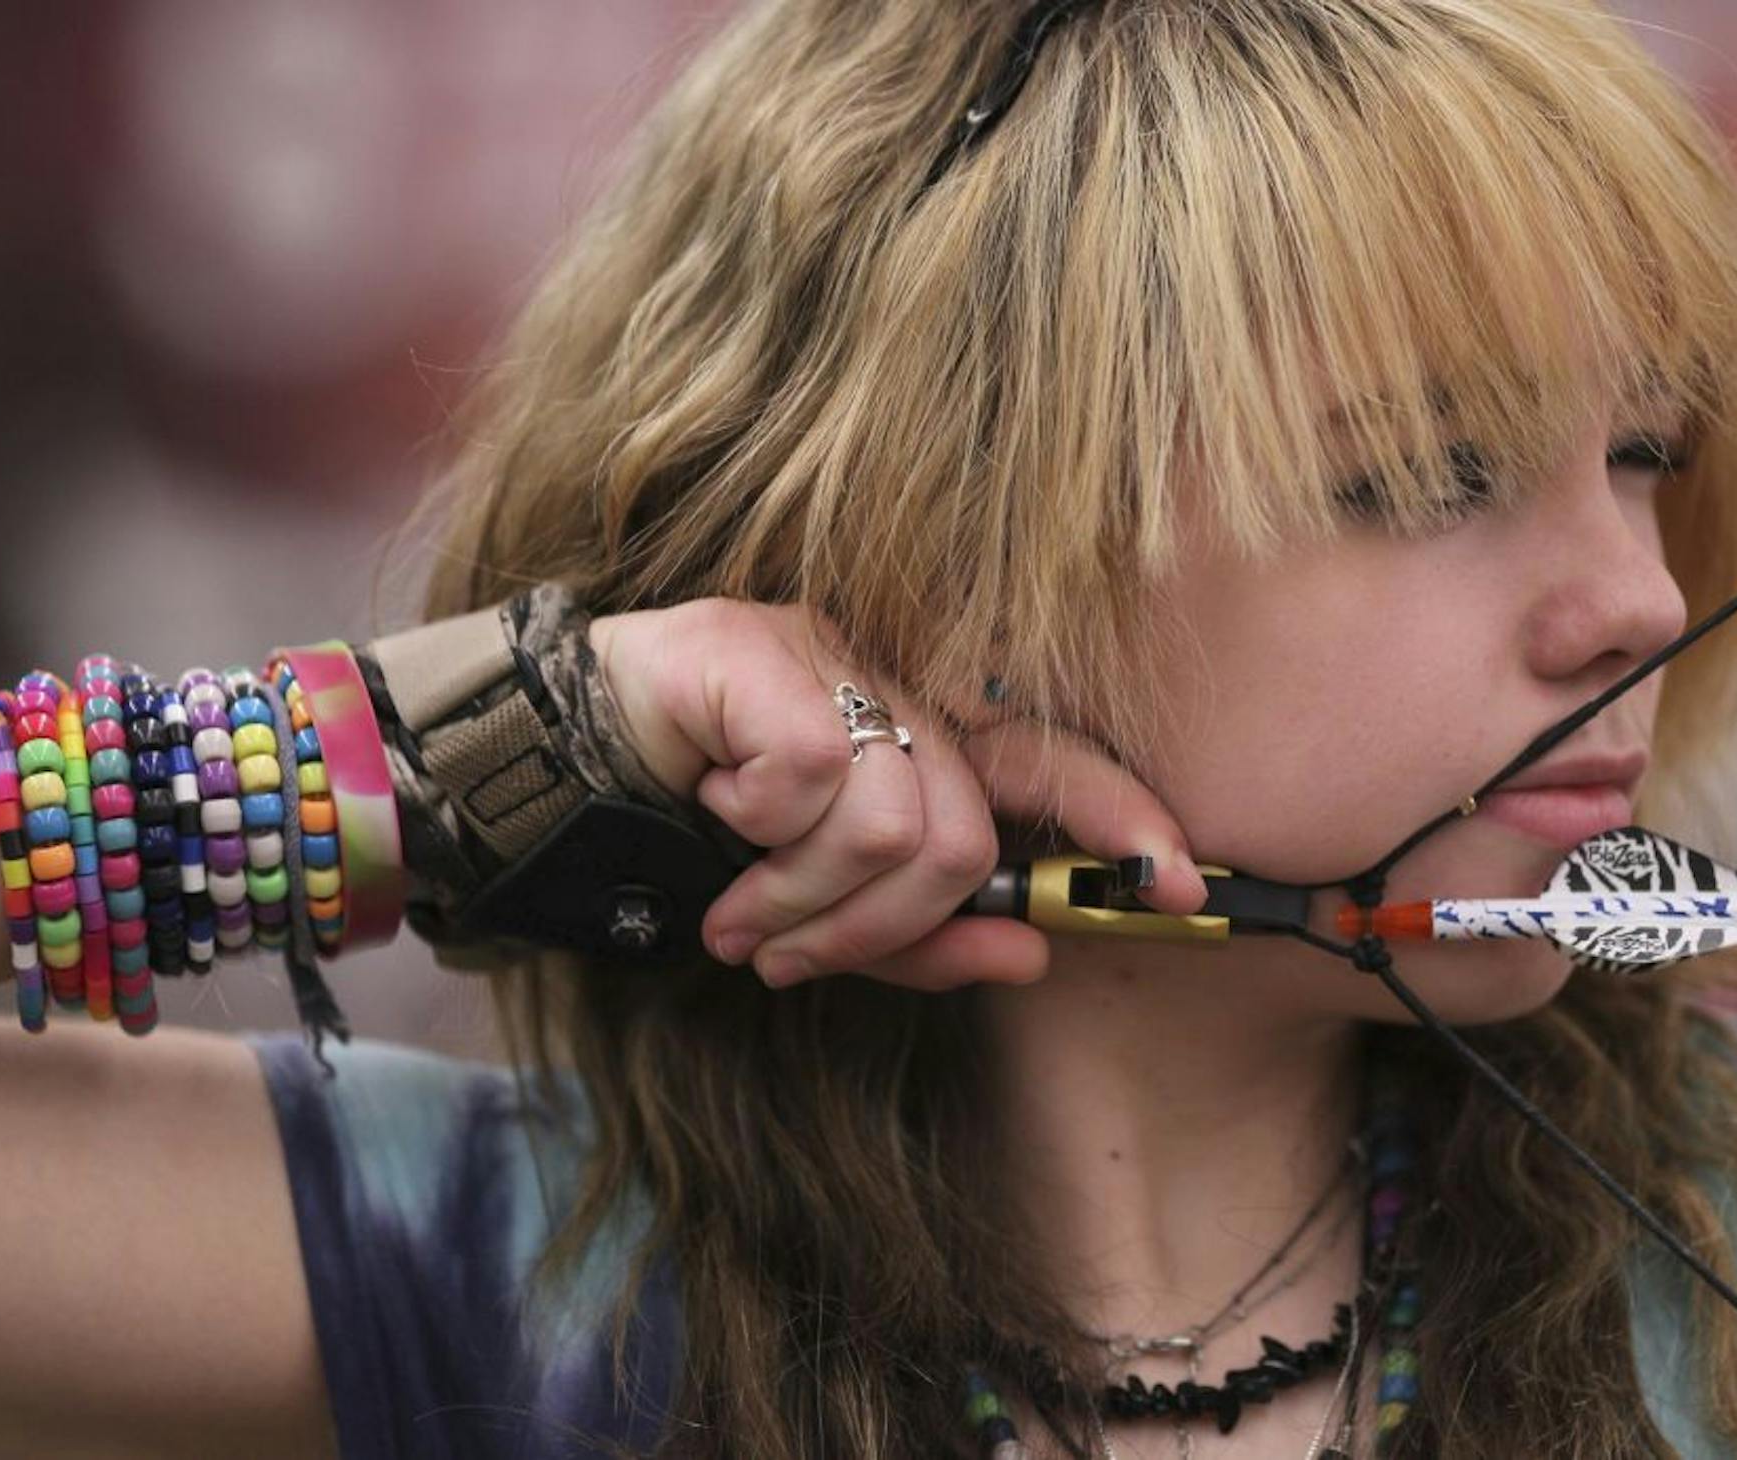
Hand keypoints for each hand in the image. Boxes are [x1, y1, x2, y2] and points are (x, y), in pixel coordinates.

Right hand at [589, 598, 1207, 990]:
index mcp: (914, 737)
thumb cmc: (692, 834)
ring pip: (891, 820)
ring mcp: (827, 653)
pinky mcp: (759, 645)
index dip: (1120, 817)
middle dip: (875, 929)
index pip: (1045, 765)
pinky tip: (714, 808)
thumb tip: (1028, 956)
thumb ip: (918, 936)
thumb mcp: (815, 911)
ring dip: (805, 899)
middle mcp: (888, 682)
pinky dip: (759, 825)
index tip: (1181, 883)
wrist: (554, 765)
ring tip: (741, 915)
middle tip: (789, 960)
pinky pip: (811, 773)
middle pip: (959, 834)